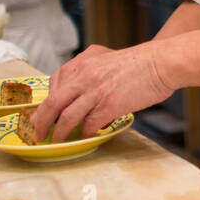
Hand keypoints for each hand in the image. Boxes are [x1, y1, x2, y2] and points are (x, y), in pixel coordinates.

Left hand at [34, 42, 177, 141]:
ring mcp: (95, 90)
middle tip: (38, 134)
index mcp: (82, 62)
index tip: (43, 114)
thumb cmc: (139, 63)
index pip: (53, 83)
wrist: (161, 63)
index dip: (46, 102)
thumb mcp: (106, 58)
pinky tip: (85, 137)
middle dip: (41, 122)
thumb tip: (79, 94)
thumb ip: (89, 71)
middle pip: (52, 103)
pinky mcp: (108, 105)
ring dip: (59, 133)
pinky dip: (84, 133)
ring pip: (66, 117)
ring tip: (58, 141)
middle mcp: (83, 75)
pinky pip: (88, 124)